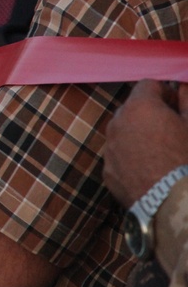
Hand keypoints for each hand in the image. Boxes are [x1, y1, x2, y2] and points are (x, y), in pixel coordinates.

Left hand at [104, 79, 187, 207]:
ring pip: (123, 132)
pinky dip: (130, 157)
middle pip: (132, 108)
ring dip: (138, 135)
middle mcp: (117, 123)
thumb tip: (181, 85)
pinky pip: (118, 155)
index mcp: (140, 107)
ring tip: (161, 153)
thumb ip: (186, 99)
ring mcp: (109, 147)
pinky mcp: (107, 170)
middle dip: (149, 114)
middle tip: (171, 130)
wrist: (173, 202)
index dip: (165, 93)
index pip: (147, 85)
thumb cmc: (187, 158)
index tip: (177, 107)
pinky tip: (150, 170)